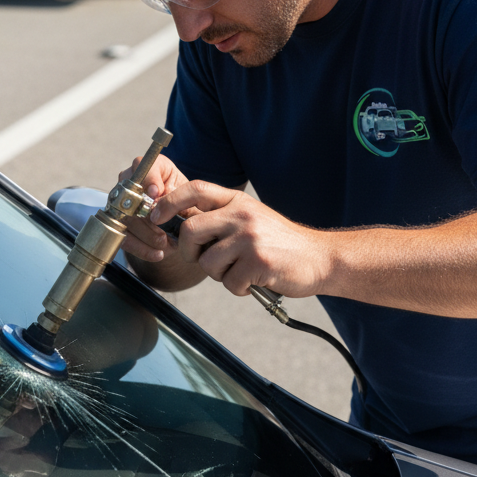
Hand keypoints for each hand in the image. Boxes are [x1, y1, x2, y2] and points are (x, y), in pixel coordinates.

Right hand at [118, 153, 192, 263]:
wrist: (184, 225)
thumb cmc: (188, 206)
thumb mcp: (190, 198)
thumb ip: (177, 195)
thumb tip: (158, 199)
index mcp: (153, 168)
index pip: (142, 165)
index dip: (148, 179)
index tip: (156, 192)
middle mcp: (132, 182)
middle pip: (130, 196)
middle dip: (148, 217)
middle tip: (163, 230)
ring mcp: (122, 202)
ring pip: (126, 219)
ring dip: (147, 235)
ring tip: (164, 243)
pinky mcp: (119, 223)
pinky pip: (124, 237)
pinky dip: (142, 249)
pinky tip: (157, 254)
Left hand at [150, 181, 334, 297]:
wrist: (320, 258)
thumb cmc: (280, 242)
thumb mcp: (250, 218)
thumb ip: (221, 218)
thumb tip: (180, 225)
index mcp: (237, 201)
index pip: (194, 189)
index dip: (168, 201)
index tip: (155, 216)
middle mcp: (241, 215)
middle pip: (190, 230)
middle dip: (188, 251)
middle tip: (202, 259)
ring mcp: (250, 238)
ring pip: (207, 263)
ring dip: (219, 275)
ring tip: (240, 272)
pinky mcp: (259, 263)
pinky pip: (229, 283)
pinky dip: (239, 288)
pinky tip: (256, 282)